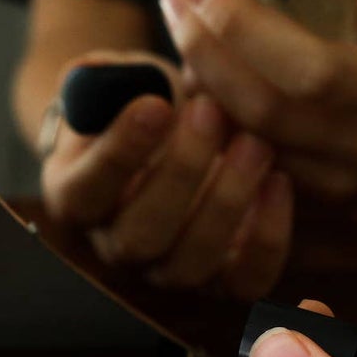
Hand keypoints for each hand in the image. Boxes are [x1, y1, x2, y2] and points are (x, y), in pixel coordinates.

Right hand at [39, 52, 291, 296]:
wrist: (182, 140)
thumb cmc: (145, 106)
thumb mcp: (117, 85)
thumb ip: (104, 81)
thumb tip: (96, 73)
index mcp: (76, 199)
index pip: (85, 191)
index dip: (118, 152)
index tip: (154, 105)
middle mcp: (118, 247)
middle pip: (139, 236)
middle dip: (180, 172)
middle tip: (211, 112)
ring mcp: (170, 271)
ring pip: (191, 265)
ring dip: (226, 202)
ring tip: (255, 142)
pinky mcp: (224, 283)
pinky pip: (246, 282)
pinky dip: (268, 238)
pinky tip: (280, 182)